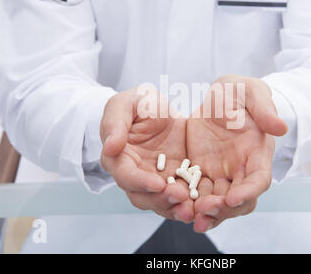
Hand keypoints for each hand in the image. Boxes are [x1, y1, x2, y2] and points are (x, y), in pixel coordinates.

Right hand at [100, 87, 193, 222]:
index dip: (140, 182)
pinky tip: (200, 205)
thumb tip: (110, 147)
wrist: (161, 108)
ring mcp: (155, 179)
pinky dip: (188, 204)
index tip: (158, 184)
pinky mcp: (174, 180)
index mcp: (118, 157)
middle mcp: (135, 174)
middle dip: (160, 200)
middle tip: (180, 196)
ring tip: (191, 209)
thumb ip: (115, 123)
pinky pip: (179, 196)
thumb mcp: (126, 103)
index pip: (125, 175)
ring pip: (160, 202)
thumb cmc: (138, 102)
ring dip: (174, 207)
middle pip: (142, 196)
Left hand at [187, 75, 287, 231]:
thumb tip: (281, 127)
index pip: (259, 179)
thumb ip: (264, 107)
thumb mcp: (250, 91)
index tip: (232, 198)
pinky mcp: (202, 173)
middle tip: (204, 210)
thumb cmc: (238, 92)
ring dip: (207, 213)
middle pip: (239, 200)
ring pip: (218, 203)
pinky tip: (177, 207)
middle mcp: (241, 169)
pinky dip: (190, 203)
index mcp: (257, 153)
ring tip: (190, 217)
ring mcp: (222, 174)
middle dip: (224, 209)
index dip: (248, 192)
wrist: (217, 97)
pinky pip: (197, 193)